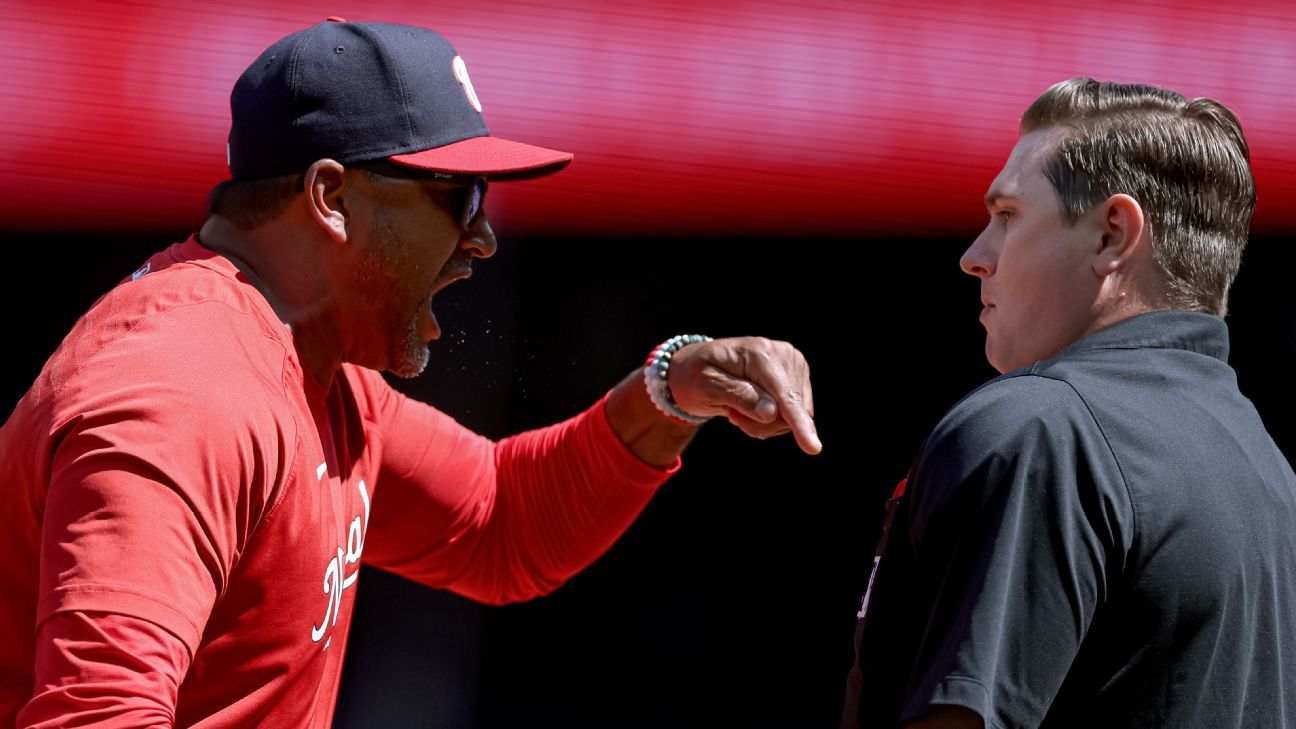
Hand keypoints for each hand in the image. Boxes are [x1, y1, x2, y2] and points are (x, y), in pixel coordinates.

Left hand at [667, 337, 820, 454]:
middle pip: (790, 410)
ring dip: (765, 423)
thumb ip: (738, 396)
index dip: (798, 422)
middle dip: (762, 424)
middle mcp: (783, 353)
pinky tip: (752, 407)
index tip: (812, 448)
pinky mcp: (797, 375)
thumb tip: (771, 412)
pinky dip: (772, 419)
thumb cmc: (696, 376)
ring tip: (739, 408)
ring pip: (796, 415)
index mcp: (759, 352)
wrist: (698, 367)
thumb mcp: (705, 386)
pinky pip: (795, 413)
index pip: (784, 395)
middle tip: (732, 414)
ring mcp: (793, 363)